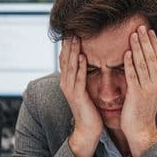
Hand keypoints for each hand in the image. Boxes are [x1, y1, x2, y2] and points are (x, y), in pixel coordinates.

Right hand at [60, 37, 102, 156]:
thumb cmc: (90, 108)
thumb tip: (89, 61)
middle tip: (70, 27)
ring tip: (75, 37)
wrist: (88, 129)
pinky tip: (82, 57)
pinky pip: (78, 79)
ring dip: (73, 51)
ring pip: (70, 66)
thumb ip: (85, 75)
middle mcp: (66, 83)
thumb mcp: (86, 88)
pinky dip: (80, 67)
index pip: (66, 57)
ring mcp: (70, 89)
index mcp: (69, 80)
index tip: (71, 29)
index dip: (68, 44)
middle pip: (65, 58)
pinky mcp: (77, 96)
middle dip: (68, 43)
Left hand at [121, 26, 156, 156]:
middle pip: (151, 56)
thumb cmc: (143, 109)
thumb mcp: (150, 89)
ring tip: (133, 35)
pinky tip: (126, 53)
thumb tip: (147, 61)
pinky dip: (130, 63)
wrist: (142, 129)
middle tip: (140, 26)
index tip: (148, 30)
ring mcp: (148, 87)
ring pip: (143, 63)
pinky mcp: (137, 94)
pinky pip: (133, 75)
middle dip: (145, 40)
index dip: (153, 42)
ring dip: (138, 47)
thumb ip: (149, 74)